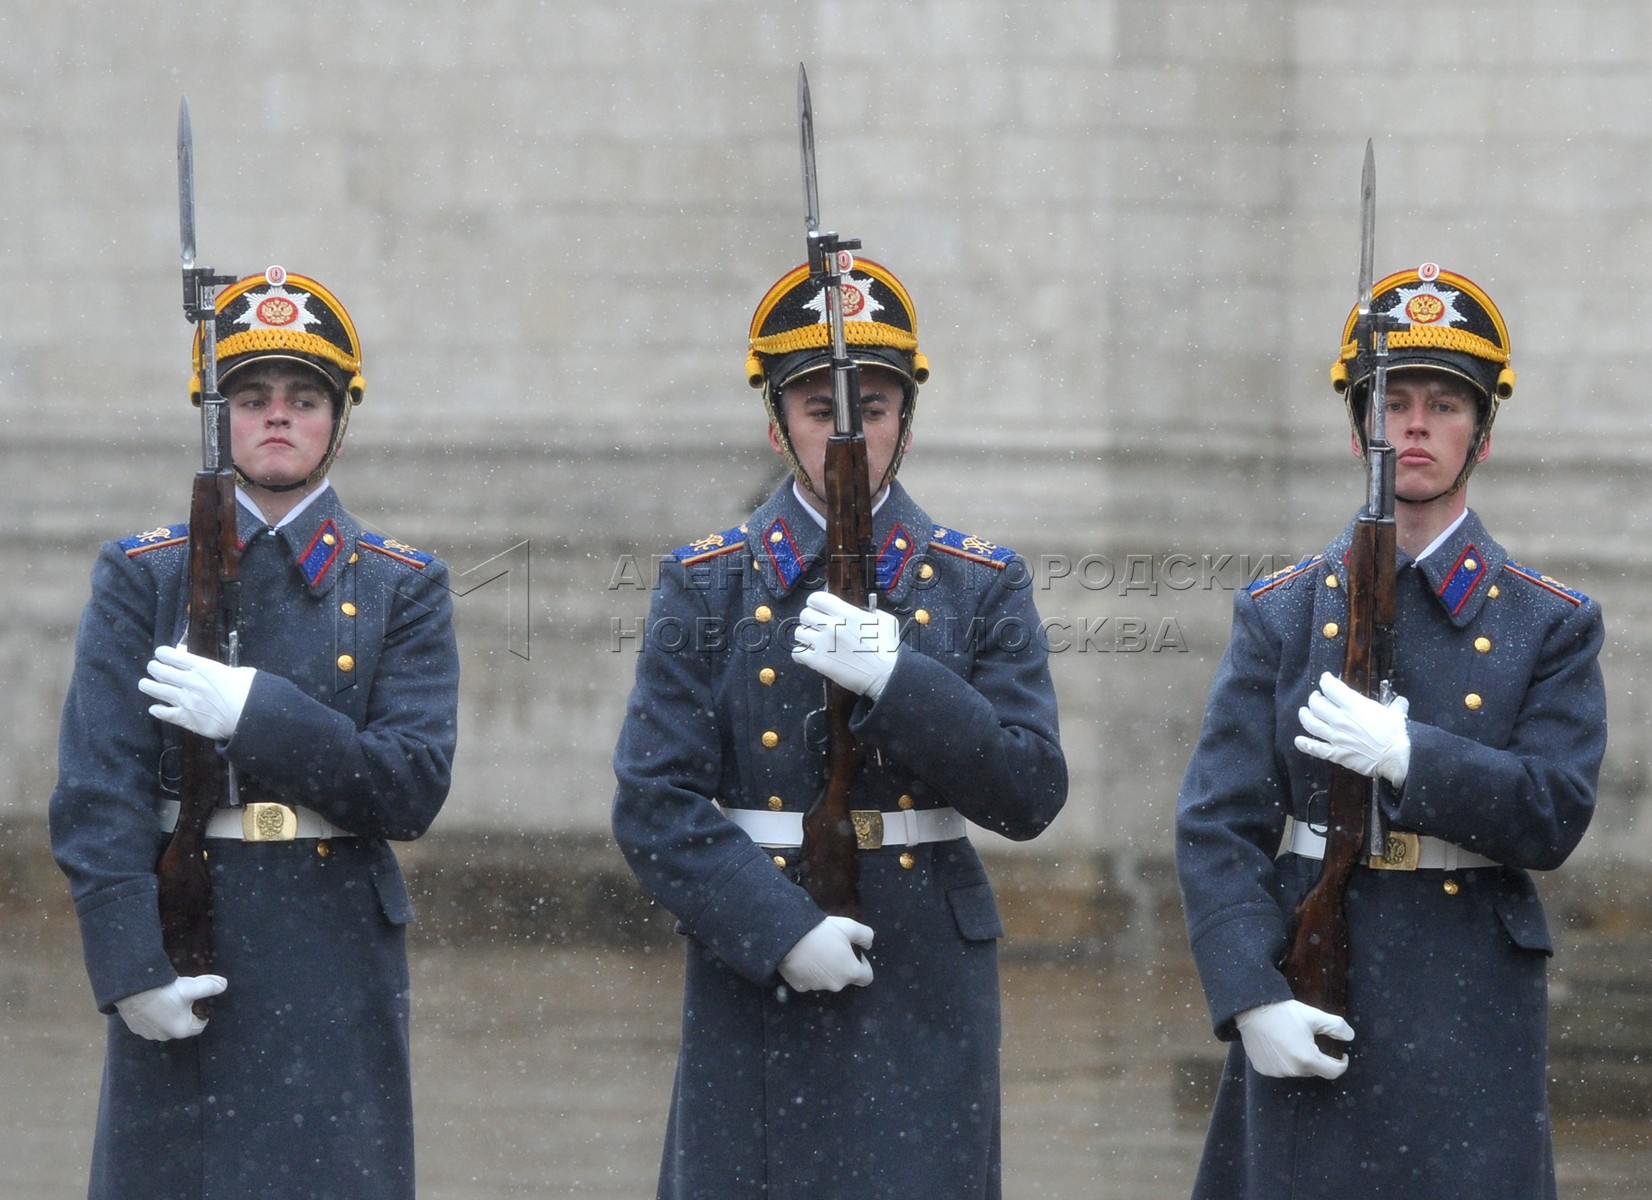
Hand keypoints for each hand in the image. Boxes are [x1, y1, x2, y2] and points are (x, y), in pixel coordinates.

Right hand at [114, 975, 227, 1040]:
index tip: (200, 1003)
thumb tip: (224, 984)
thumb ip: (210, 986)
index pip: (199, 1025)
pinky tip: (154, 1002)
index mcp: (182, 1030)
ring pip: (166, 1024)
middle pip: (182, 1025)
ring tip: (168, 999)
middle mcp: (165, 1036)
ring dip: (169, 1015)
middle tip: (184, 998)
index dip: (202, 1014)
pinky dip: (154, 1015)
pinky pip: (151, 1023)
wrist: (131, 991)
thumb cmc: (164, 992)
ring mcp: (149, 1034)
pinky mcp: (136, 1028)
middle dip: (185, 1014)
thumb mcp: (191, 987)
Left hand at [139, 644, 256, 740]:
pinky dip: (157, 710)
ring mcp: (185, 701)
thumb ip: (222, 669)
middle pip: (160, 671)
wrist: (249, 718)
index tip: (160, 653)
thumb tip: (218, 670)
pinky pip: (164, 713)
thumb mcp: (240, 672)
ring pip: (156, 690)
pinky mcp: (185, 718)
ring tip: (145, 684)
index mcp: (203, 667)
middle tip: (153, 668)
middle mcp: (189, 682)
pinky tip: (155, 708)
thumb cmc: (250, 692)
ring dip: (148, 686)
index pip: (173, 656)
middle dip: (154, 668)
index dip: (163, 653)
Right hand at [778, 915, 874, 991]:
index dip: (863, 965)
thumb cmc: (822, 932)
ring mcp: (817, 987)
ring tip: (816, 951)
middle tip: (832, 947)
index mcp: (850, 972)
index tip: (854, 953)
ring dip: (826, 969)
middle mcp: (836, 985)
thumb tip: (868, 945)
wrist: (788, 936)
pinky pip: (809, 981)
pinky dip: (809, 973)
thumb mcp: (848, 926)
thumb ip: (865, 935)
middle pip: (845, 978)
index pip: (867, 977)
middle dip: (842, 965)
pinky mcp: (800, 987)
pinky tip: (804, 958)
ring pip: (827, 980)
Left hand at [791, 591, 900, 700]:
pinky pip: (797, 653)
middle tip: (816, 628)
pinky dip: (800, 655)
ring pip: (799, 633)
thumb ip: (873, 611)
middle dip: (810, 621)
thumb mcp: (886, 621)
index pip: (817, 599)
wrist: (886, 675)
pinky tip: (808, 657)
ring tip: (813, 643)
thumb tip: (864, 609)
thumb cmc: (888, 651)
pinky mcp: (819, 662)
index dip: (815, 604)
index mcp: (848, 614)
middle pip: (805, 614)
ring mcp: (824, 644)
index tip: (817, 610)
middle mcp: (833, 626)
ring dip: (805, 637)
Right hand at [1235, 999, 1353, 1079]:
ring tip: (1293, 1041)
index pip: (1334, 1072)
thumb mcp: (1314, 1016)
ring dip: (1300, 1060)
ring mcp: (1276, 1072)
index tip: (1341, 1055)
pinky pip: (1280, 1069)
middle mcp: (1292, 1070)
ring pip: (1297, 1070)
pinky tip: (1278, 1045)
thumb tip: (1351, 1036)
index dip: (1341, 1064)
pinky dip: (1283, 1061)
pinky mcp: (1263, 1069)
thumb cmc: (1284, 1012)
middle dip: (1318, 1058)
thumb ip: (1336, 1026)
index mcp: (1307, 1059)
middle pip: (1314, 1070)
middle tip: (1311, 1040)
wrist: (1251, 1009)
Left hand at [1295, 672, 1410, 787]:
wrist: (1396, 757)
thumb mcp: (1396, 713)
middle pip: (1316, 705)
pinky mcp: (1336, 753)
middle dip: (1314, 699)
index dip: (1325, 680)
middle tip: (1316, 698)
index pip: (1331, 688)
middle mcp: (1340, 719)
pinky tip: (1299, 741)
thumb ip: (1395, 705)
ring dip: (1305, 716)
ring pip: (1311, 724)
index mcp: (1353, 706)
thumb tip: (1401, 702)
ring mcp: (1335, 737)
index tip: (1325, 679)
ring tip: (1304, 712)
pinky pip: (1315, 748)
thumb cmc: (1396, 734)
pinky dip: (1304, 744)